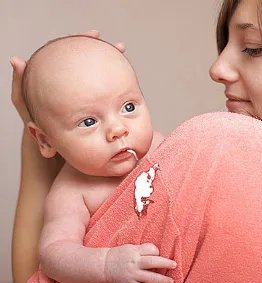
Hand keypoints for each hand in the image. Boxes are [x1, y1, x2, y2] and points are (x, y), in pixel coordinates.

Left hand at [10, 30, 124, 125]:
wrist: (56, 147)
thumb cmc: (39, 127)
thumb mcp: (26, 105)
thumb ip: (21, 85)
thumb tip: (16, 61)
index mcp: (60, 77)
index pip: (71, 53)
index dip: (82, 40)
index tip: (95, 35)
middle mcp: (74, 84)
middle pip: (89, 61)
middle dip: (104, 51)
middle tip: (118, 47)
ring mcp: (85, 94)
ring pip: (100, 76)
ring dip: (112, 65)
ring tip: (122, 55)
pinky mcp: (93, 106)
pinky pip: (105, 94)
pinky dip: (114, 86)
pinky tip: (123, 83)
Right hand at [105, 243, 175, 282]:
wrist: (105, 265)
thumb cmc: (121, 254)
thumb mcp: (132, 247)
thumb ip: (144, 249)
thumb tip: (158, 253)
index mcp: (135, 252)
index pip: (151, 251)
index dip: (158, 252)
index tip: (160, 254)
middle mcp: (134, 263)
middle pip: (152, 262)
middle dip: (165, 264)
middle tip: (175, 265)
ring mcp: (132, 275)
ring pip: (149, 278)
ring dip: (161, 280)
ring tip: (171, 281)